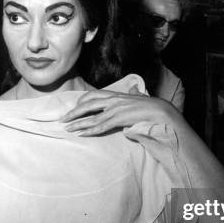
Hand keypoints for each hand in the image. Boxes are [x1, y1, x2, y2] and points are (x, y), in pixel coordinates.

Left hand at [61, 84, 180, 135]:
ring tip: (67, 128)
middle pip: (88, 104)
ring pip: (92, 117)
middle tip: (63, 119)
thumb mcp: (140, 97)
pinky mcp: (119, 119)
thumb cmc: (151, 105)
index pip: (94, 95)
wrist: (161, 111)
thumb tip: (133, 88)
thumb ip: (134, 93)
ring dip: (78, 124)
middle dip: (74, 112)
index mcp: (116, 95)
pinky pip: (101, 126)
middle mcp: (113, 100)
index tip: (74, 108)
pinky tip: (81, 134)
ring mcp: (115, 110)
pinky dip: (90, 130)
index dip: (82, 101)